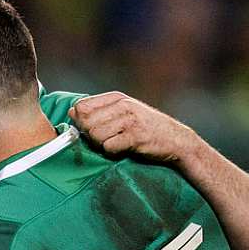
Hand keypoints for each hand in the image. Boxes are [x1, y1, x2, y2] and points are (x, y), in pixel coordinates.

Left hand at [69, 92, 198, 163]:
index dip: (80, 121)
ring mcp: (130, 119)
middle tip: (105, 139)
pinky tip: (123, 149)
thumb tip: (72, 112)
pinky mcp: (136, 136)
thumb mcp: (123, 113)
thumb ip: (97, 111)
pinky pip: (108, 147)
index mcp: (116, 98)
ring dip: (101, 145)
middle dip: (90, 135)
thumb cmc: (145, 128)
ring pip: (95, 135)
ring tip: (116, 144)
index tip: (91, 128)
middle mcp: (123, 105)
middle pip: (86, 122)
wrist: (177, 140)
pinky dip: (112, 152)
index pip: (81, 106)